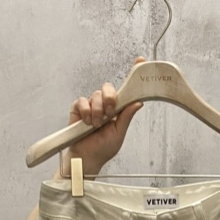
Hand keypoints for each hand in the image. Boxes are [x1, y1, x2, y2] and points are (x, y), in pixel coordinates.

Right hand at [59, 56, 146, 178]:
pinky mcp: (78, 108)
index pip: (125, 88)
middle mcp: (104, 104)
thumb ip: (126, 117)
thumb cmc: (103, 148)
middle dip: (110, 99)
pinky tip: (87, 122)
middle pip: (108, 87)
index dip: (133, 72)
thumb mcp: (119, 133)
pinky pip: (83, 101)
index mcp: (117, 108)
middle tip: (110, 113)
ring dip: (98, 111)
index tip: (140, 60)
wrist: (87, 158)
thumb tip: (138, 102)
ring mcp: (91, 105)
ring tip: (97, 125)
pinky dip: (86, 112)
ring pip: (96, 95)